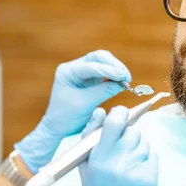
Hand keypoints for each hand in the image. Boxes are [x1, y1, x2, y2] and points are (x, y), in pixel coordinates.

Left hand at [15, 50, 130, 173]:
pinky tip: (122, 82)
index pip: (91, 66)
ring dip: (116, 69)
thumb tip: (123, 84)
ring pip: (103, 62)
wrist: (58, 127)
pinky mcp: (89, 79)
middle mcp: (74, 68)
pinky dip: (114, 75)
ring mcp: (82, 72)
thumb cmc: (66, 117)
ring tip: (126, 80)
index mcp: (67, 72)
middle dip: (114, 65)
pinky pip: (104, 72)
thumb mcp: (85, 105)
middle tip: (127, 77)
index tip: (124, 77)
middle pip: (98, 57)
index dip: (110, 70)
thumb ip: (103, 92)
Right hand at [60, 106, 158, 185]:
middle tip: (121, 154)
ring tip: (128, 169)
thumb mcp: (85, 163)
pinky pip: (153, 157)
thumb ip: (90, 135)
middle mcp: (117, 161)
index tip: (121, 116)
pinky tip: (136, 177)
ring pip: (144, 144)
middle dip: (128, 138)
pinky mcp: (150, 179)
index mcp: (98, 155)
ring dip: (138, 152)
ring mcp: (134, 170)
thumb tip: (101, 111)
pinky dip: (147, 163)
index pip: (115, 120)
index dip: (121, 113)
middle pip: (133, 131)